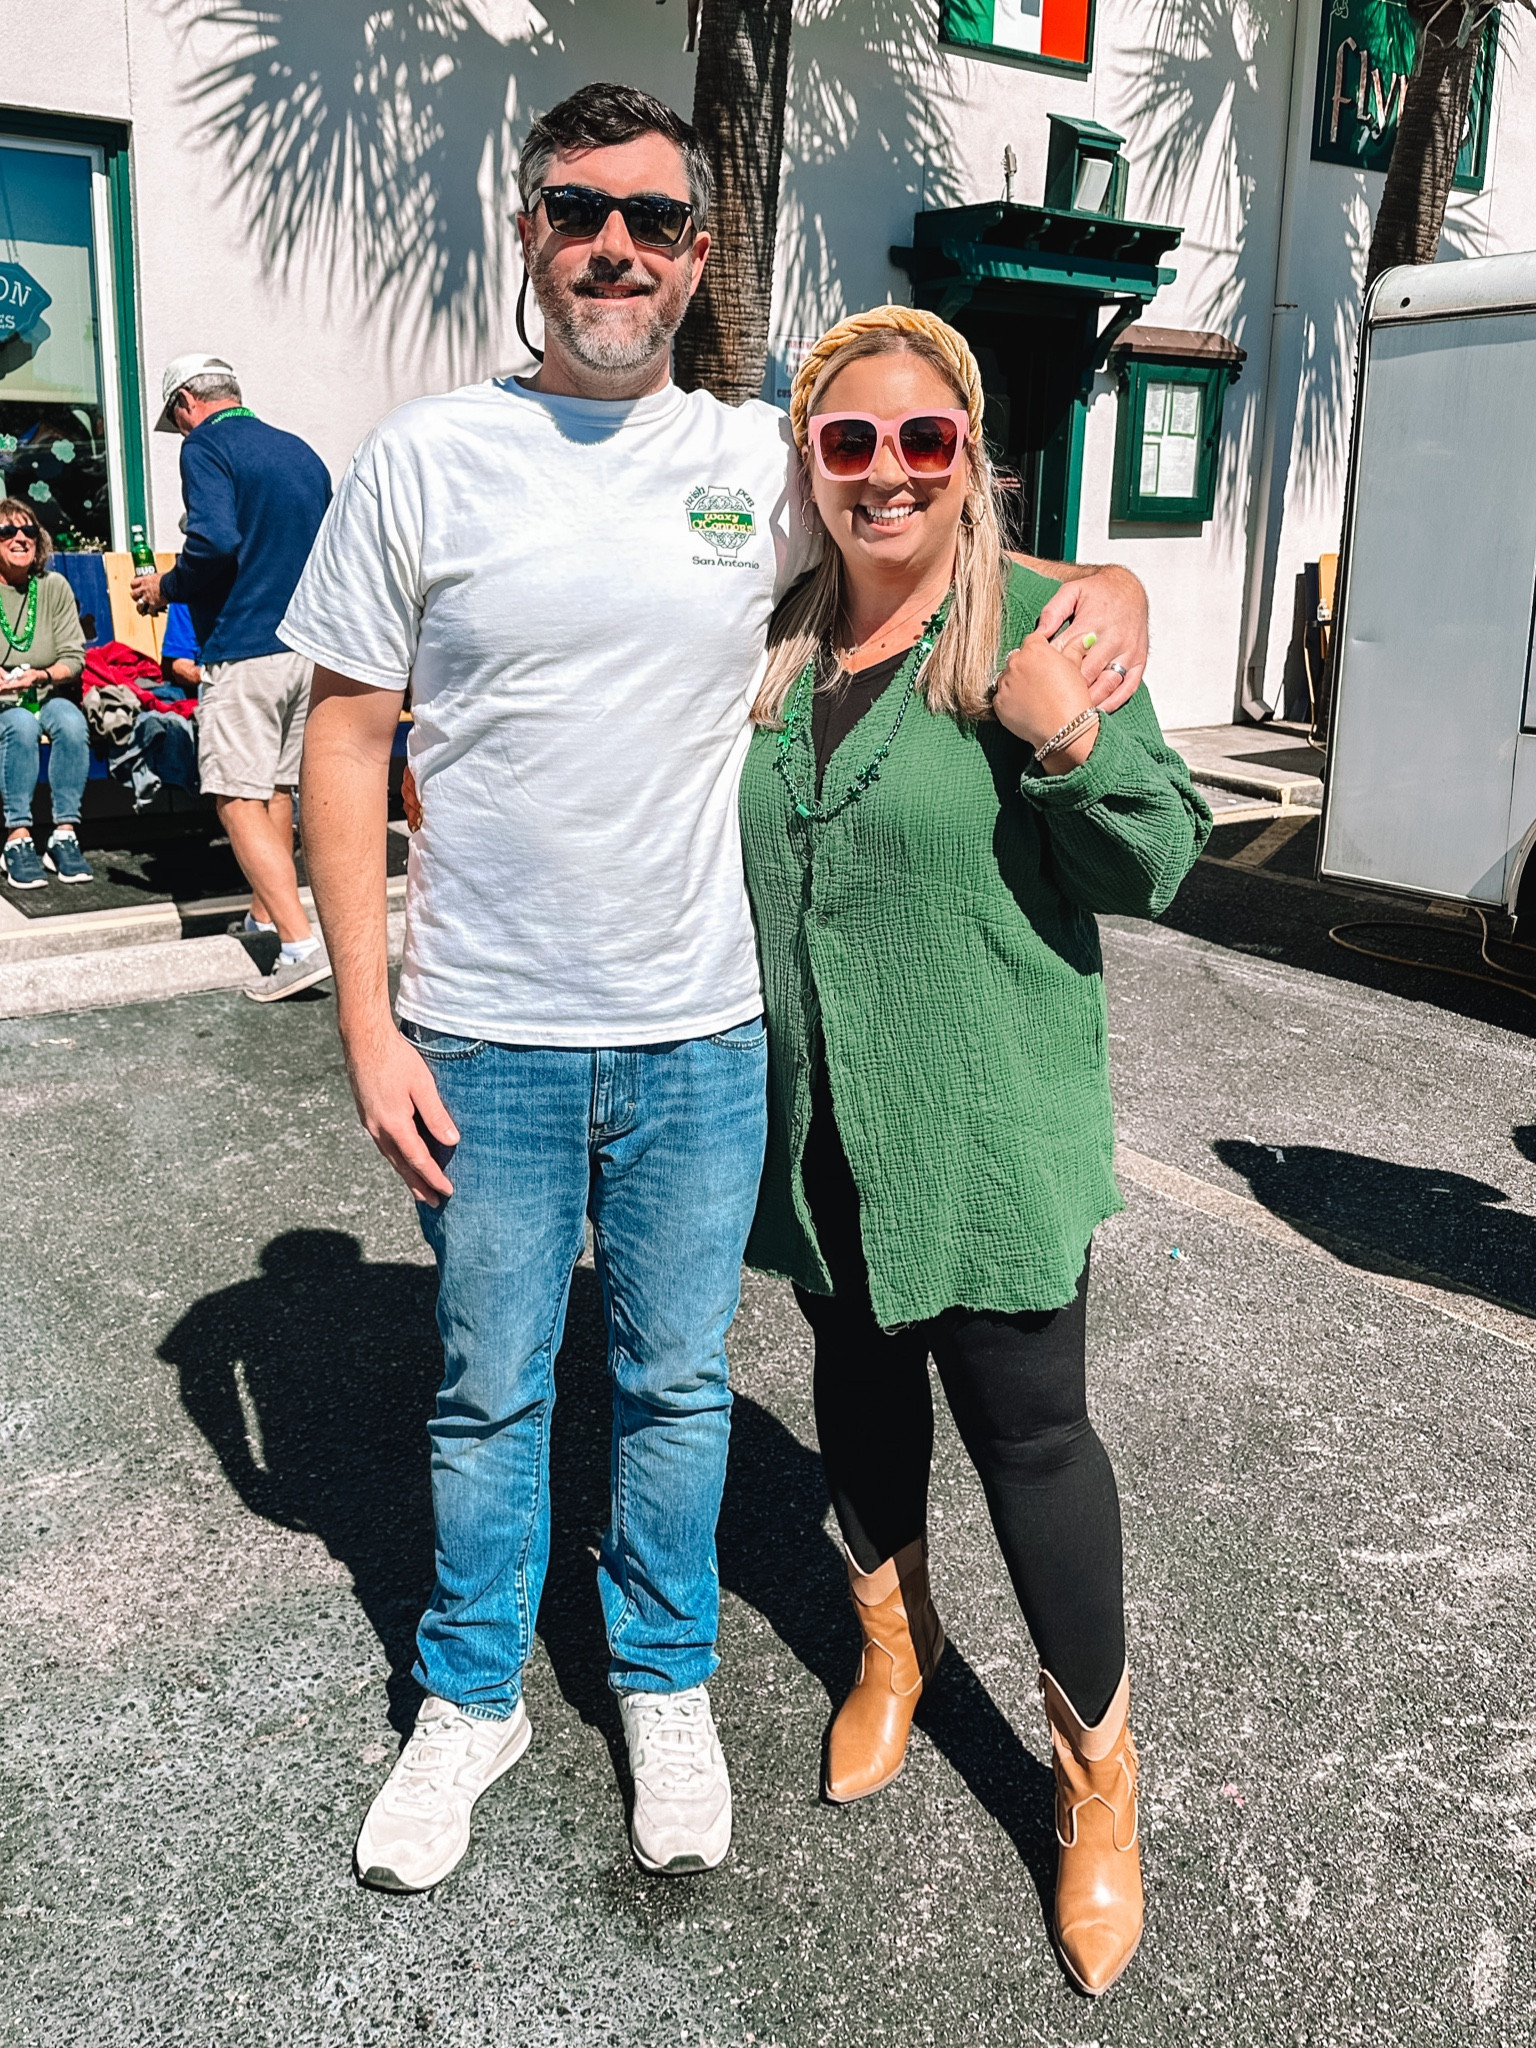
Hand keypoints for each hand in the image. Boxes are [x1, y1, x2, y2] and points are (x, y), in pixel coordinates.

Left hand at [131, 571, 165, 614]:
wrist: (173, 584)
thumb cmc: (168, 578)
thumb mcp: (159, 576)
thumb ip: (157, 579)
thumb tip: (162, 580)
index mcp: (145, 580)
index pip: (133, 583)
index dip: (134, 586)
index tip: (136, 587)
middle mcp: (144, 589)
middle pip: (133, 594)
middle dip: (135, 597)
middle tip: (138, 598)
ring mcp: (148, 598)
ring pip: (139, 605)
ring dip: (141, 607)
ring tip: (143, 609)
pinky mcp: (153, 605)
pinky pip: (150, 611)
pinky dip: (153, 613)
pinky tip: (156, 613)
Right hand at [343, 1022, 459, 1205]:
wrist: (364, 1041)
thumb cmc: (396, 1058)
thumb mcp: (423, 1085)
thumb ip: (436, 1114)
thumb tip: (452, 1140)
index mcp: (394, 1124)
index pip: (418, 1160)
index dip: (433, 1177)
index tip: (447, 1191)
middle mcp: (378, 1129)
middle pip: (401, 1165)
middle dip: (418, 1185)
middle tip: (433, 1202)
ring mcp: (369, 1123)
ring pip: (390, 1157)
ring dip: (406, 1174)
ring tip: (419, 1189)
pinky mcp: (367, 1115)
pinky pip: (384, 1145)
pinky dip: (396, 1158)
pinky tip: (402, 1159)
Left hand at [991, 627, 1097, 771]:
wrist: (1063, 729)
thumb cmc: (1073, 697)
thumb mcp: (1075, 668)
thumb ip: (1074, 649)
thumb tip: (1084, 637)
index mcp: (1034, 649)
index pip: (1032, 641)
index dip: (1040, 652)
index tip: (1046, 664)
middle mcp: (1015, 663)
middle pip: (1017, 659)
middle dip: (1027, 667)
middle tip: (1041, 683)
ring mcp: (1004, 683)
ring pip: (1007, 678)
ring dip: (1016, 684)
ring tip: (1033, 698)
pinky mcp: (998, 703)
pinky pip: (1001, 698)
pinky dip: (1010, 702)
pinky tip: (1025, 709)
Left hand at [1036, 564, 1146, 713]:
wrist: (1130, 589)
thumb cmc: (1098, 593)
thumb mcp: (1071, 591)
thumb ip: (1052, 611)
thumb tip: (1038, 634)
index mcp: (1093, 623)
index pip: (1067, 653)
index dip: (1051, 669)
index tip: (1038, 682)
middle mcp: (1113, 639)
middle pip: (1087, 673)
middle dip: (1068, 690)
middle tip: (1050, 703)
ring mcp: (1128, 653)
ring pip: (1107, 685)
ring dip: (1089, 701)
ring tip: (1070, 715)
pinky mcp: (1140, 662)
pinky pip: (1128, 689)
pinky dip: (1112, 703)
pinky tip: (1096, 712)